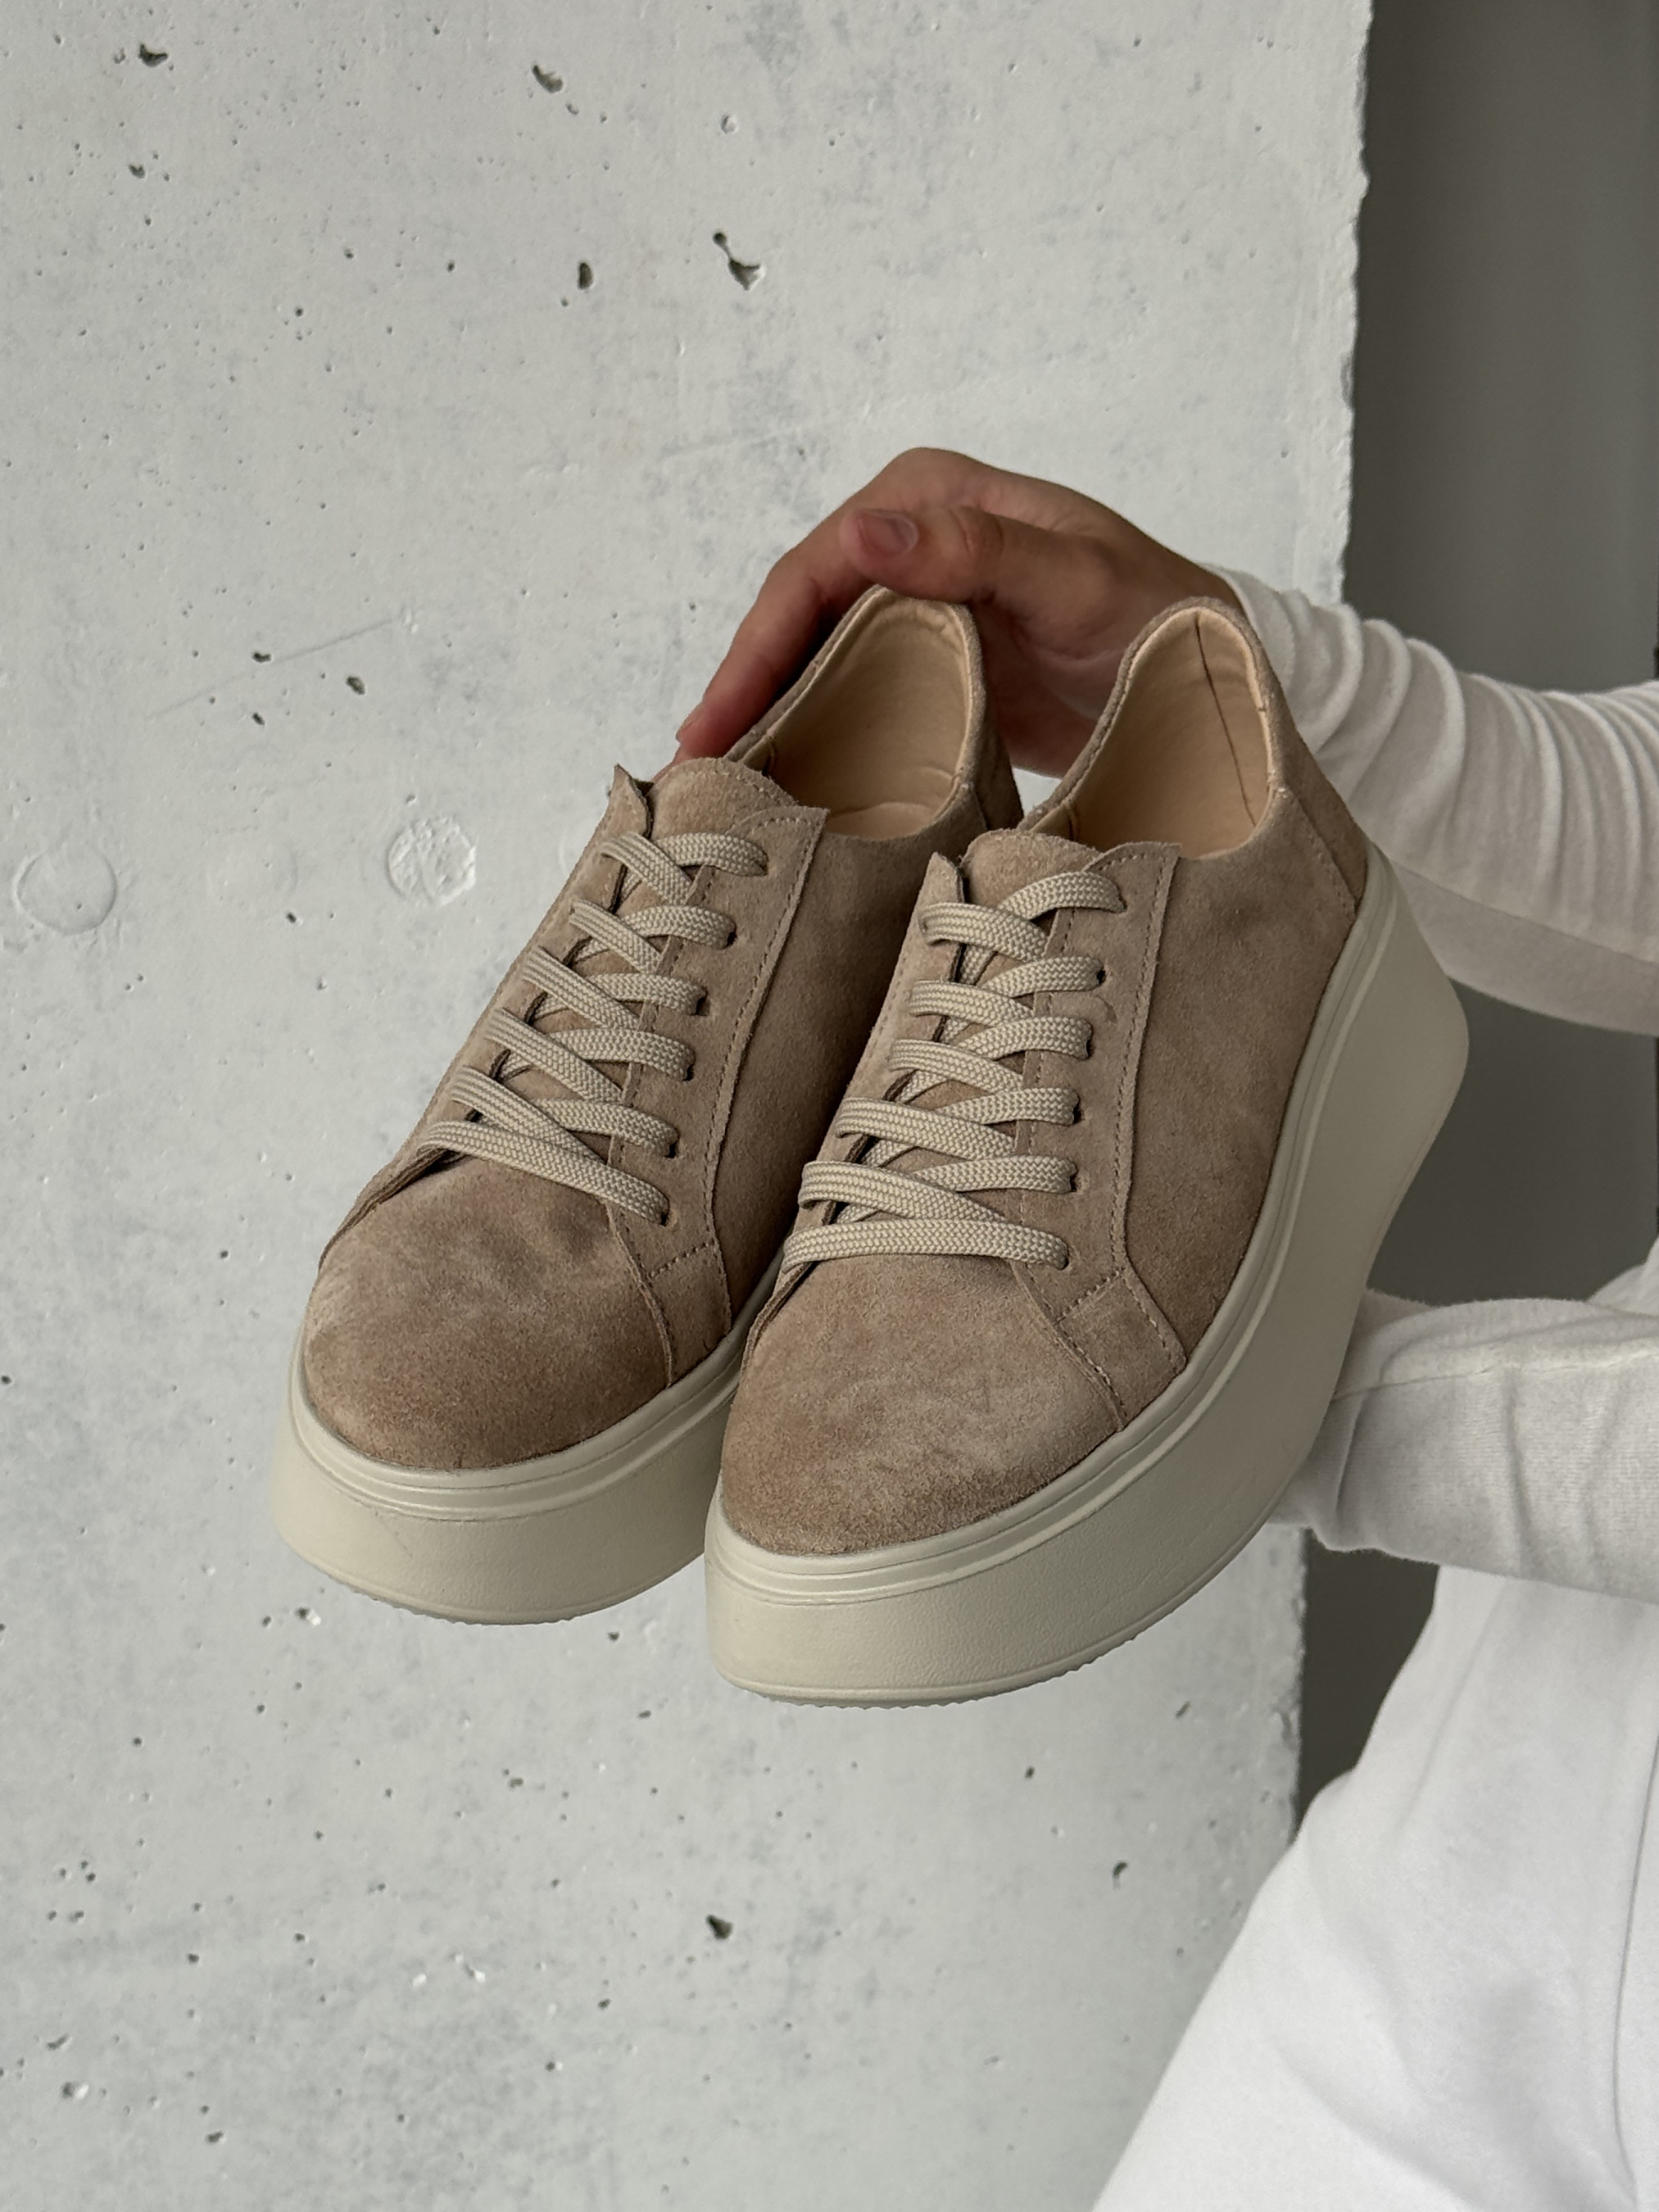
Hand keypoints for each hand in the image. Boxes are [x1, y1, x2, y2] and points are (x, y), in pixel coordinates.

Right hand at [675, 447, 1241, 777]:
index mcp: (932, 498)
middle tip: (692, 768)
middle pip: (796, 618)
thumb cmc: (1159, 616)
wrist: (1208, 677)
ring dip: (764, 720)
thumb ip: (975, 550)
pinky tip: (777, 784)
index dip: (757, 647)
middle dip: (740, 691)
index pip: (817, 570)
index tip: (719, 719)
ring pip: (812, 660)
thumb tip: (861, 529)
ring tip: (713, 786)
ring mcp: (915, 607)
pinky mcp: (928, 666)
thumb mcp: (1075, 579)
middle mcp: (910, 542)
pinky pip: (851, 697)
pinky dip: (811, 737)